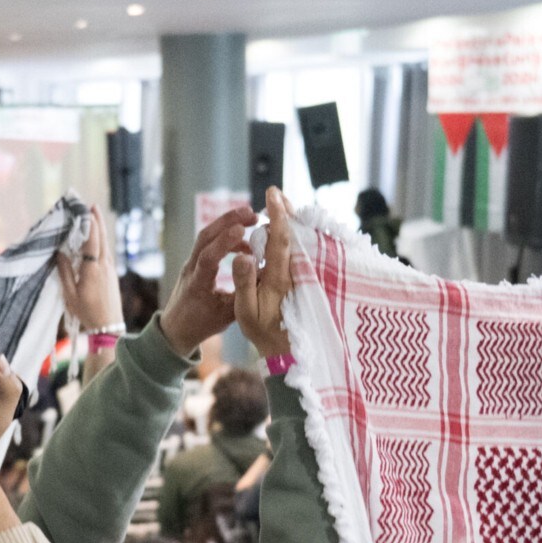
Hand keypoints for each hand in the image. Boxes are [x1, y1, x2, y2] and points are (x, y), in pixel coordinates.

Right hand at [58, 204, 120, 331]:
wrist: (108, 327)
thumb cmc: (87, 313)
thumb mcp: (70, 295)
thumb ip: (65, 272)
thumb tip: (59, 253)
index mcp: (93, 269)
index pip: (92, 241)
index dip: (89, 224)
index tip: (85, 210)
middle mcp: (104, 266)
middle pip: (102, 238)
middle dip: (97, 221)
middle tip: (92, 206)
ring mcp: (110, 270)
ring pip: (105, 245)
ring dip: (100, 230)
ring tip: (94, 218)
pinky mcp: (112, 275)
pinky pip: (106, 253)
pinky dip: (101, 242)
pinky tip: (96, 240)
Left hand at [157, 203, 256, 356]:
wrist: (176, 329)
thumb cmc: (202, 325)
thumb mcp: (226, 316)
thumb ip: (244, 294)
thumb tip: (265, 276)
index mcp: (197, 284)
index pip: (207, 259)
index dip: (223, 243)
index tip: (241, 229)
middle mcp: (191, 269)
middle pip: (204, 237)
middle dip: (227, 221)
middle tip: (252, 213)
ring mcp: (191, 263)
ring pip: (206, 236)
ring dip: (227, 224)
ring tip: (252, 219)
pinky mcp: (195, 262)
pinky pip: (209, 242)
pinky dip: (226, 237)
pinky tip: (245, 243)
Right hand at [232, 187, 293, 358]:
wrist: (284, 350)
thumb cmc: (261, 332)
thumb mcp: (245, 311)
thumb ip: (244, 283)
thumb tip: (243, 255)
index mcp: (278, 277)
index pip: (281, 240)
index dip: (278, 215)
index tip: (272, 195)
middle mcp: (292, 272)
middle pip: (291, 234)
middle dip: (284, 211)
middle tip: (276, 192)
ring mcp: (296, 274)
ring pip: (295, 241)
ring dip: (288, 220)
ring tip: (279, 202)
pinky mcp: (297, 278)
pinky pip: (295, 250)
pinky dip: (289, 234)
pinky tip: (283, 228)